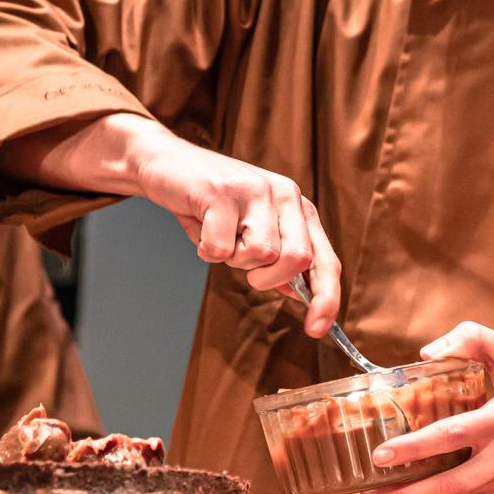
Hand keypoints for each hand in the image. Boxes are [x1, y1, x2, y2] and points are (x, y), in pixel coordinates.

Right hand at [122, 121, 343, 336]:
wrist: (168, 164)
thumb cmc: (212, 204)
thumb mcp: (253, 229)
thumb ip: (280, 257)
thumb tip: (300, 293)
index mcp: (299, 208)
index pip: (325, 259)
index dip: (326, 298)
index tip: (317, 330)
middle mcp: (286, 194)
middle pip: (297, 259)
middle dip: (268, 278)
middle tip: (243, 266)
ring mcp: (255, 190)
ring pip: (259, 254)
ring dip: (232, 259)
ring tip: (219, 236)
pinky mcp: (223, 192)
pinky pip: (221, 248)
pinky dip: (206, 250)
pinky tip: (201, 226)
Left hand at [360, 322, 493, 493]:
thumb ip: (468, 339)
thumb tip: (426, 354)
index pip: (455, 435)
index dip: (416, 447)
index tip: (383, 453)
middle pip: (455, 484)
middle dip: (409, 493)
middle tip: (372, 491)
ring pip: (464, 492)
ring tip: (388, 490)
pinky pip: (479, 489)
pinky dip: (451, 486)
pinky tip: (428, 479)